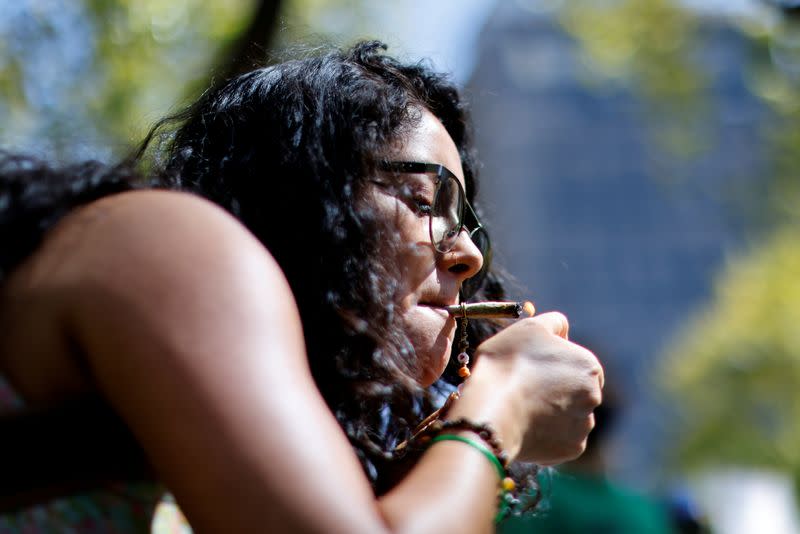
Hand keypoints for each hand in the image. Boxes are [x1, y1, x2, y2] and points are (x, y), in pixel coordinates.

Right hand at [457, 312, 603, 464]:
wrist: (493, 410)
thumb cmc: (508, 363)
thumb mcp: (529, 329)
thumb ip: (553, 323)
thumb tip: (563, 328)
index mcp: (589, 366)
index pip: (577, 365)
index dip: (552, 365)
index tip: (529, 369)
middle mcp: (595, 396)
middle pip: (575, 392)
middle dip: (555, 391)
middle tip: (524, 389)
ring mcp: (584, 425)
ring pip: (568, 417)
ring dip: (550, 414)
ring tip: (521, 409)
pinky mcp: (571, 449)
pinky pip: (559, 440)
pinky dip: (545, 435)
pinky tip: (524, 427)